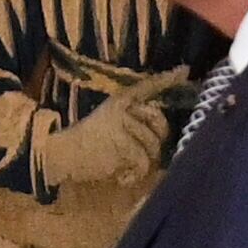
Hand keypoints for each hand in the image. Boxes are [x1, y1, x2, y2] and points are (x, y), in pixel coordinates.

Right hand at [41, 84, 180, 190]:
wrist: (62, 155)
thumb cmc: (84, 144)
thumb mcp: (107, 123)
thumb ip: (130, 120)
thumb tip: (159, 132)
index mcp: (119, 100)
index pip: (147, 86)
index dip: (167, 79)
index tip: (185, 70)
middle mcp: (124, 108)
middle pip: (159, 121)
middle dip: (157, 140)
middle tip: (144, 154)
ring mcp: (125, 125)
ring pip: (153, 146)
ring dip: (143, 162)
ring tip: (125, 168)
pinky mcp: (124, 145)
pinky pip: (143, 163)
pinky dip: (134, 175)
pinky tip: (122, 177)